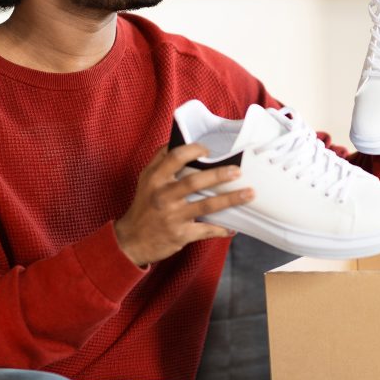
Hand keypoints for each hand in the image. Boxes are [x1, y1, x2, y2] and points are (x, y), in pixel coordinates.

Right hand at [114, 143, 253, 266]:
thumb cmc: (143, 206)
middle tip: (237, 170)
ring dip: (230, 199)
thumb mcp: (145, 180)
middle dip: (218, 175)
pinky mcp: (180, 234)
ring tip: (248, 194)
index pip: (174, 157)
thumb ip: (160, 160)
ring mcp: (172, 216)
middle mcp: (163, 196)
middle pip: (194, 181)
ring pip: (206, 205)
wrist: (131, 241)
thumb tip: (178, 139)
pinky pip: (206, 230)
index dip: (193, 150)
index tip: (209, 150)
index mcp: (155, 178)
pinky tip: (233, 228)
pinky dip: (221, 229)